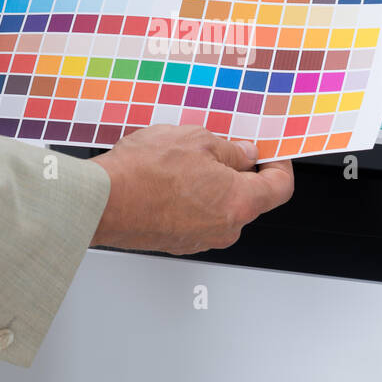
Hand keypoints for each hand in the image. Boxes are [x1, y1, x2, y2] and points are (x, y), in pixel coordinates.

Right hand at [90, 125, 294, 253]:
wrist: (102, 200)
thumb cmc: (145, 172)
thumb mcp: (197, 140)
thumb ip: (230, 149)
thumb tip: (243, 153)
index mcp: (239, 203)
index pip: (279, 187)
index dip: (279, 164)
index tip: (271, 152)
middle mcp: (224, 228)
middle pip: (248, 198)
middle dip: (238, 171)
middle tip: (220, 146)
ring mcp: (199, 239)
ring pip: (218, 207)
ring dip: (210, 184)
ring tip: (184, 159)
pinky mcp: (176, 241)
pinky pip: (195, 216)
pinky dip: (190, 197)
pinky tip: (168, 177)